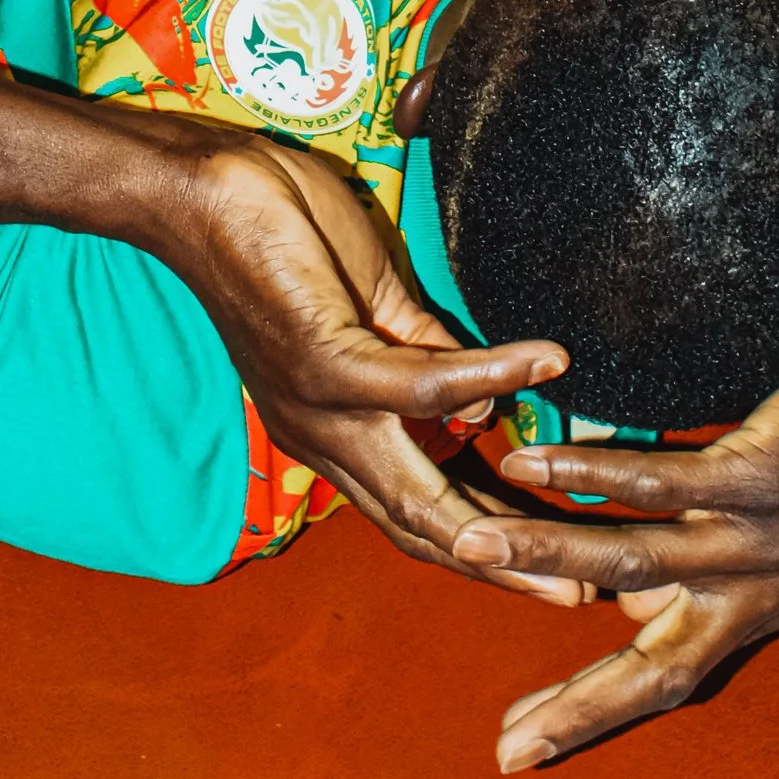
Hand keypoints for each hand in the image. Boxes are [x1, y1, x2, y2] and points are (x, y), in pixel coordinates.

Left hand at [146, 125, 593, 600]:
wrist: (200, 187)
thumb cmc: (282, 233)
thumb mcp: (373, 305)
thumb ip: (426, 352)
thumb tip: (488, 403)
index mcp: (331, 430)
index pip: (411, 509)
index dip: (479, 546)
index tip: (552, 568)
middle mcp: (322, 437)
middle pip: (417, 526)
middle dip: (501, 566)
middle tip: (578, 591)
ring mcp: (320, 405)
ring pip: (417, 488)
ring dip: (501, 514)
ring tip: (577, 528)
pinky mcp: (323, 359)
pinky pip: (422, 384)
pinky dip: (487, 378)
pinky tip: (540, 364)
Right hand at [449, 295, 778, 765]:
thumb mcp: (763, 526)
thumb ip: (694, 570)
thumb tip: (627, 614)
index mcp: (756, 606)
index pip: (663, 679)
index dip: (593, 713)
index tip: (520, 745)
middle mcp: (761, 588)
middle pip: (656, 665)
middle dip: (577, 703)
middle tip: (503, 737)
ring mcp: (764, 535)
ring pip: (639, 561)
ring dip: (548, 555)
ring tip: (472, 544)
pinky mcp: (766, 474)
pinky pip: (663, 483)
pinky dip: (590, 476)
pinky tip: (535, 465)